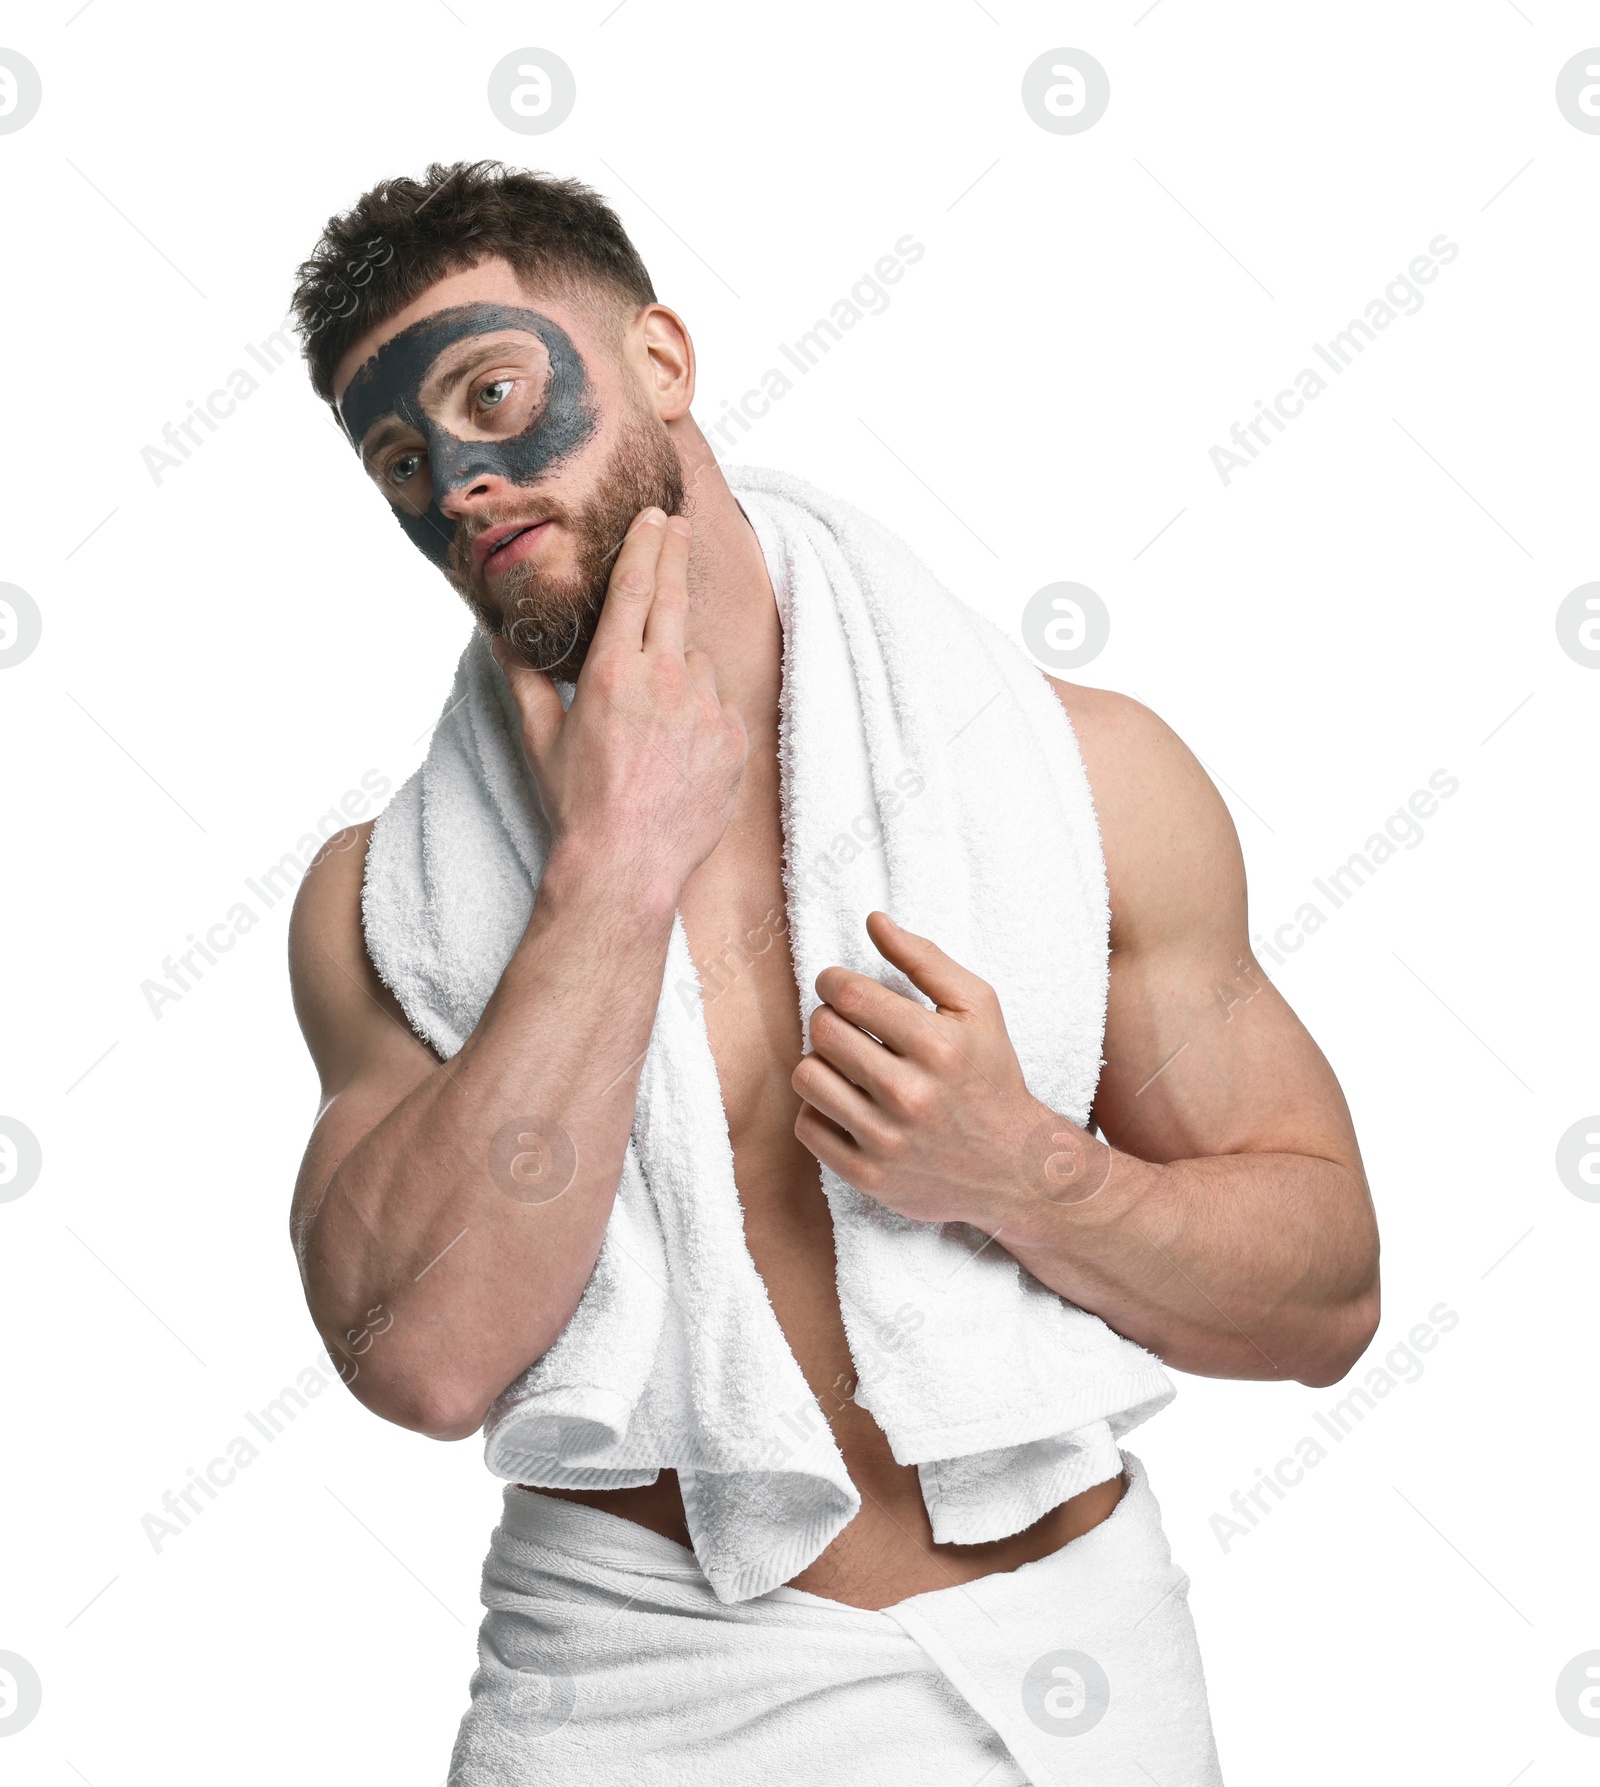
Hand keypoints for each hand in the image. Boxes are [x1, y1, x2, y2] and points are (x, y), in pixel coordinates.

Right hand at [491, 509, 747, 907]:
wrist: (628, 868)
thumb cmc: (578, 806)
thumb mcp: (540, 740)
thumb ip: (523, 680)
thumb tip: (499, 639)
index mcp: (613, 673)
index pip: (634, 588)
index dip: (646, 545)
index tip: (655, 517)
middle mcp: (665, 681)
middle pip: (675, 598)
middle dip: (675, 554)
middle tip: (679, 525)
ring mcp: (706, 710)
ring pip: (696, 661)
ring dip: (679, 668)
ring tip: (653, 720)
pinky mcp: (734, 739)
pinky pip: (718, 706)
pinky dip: (701, 713)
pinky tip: (678, 750)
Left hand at [792, 912, 1109, 1231]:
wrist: (1014, 1168)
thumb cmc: (990, 1076)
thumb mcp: (978, 1007)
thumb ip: (925, 958)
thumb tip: (873, 920)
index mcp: (938, 1046)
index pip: (849, 994)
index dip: (833, 981)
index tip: (839, 986)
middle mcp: (911, 1095)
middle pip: (823, 1031)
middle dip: (829, 1019)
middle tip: (848, 1027)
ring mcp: (887, 1140)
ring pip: (807, 1077)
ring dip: (821, 1063)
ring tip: (846, 1065)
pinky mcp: (868, 1176)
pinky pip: (806, 1127)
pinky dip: (819, 1111)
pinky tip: (847, 1104)